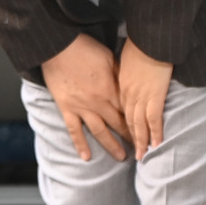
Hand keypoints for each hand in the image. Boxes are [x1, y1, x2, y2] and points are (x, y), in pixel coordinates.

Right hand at [40, 33, 129, 161]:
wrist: (57, 46)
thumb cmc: (84, 48)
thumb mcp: (108, 57)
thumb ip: (120, 73)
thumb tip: (131, 84)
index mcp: (111, 89)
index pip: (129, 111)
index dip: (139, 122)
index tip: (148, 132)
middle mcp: (98, 103)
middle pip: (118, 124)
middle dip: (130, 137)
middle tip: (140, 149)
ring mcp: (81, 107)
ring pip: (99, 131)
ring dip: (111, 145)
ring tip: (121, 157)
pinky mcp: (66, 108)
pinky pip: (74, 130)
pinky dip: (80, 144)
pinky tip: (86, 157)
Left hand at [117, 36, 172, 159]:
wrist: (148, 40)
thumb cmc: (138, 46)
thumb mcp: (125, 59)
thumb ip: (126, 72)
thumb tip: (129, 75)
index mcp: (121, 85)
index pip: (122, 109)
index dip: (125, 123)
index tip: (127, 134)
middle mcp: (128, 94)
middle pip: (128, 120)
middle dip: (132, 137)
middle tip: (135, 153)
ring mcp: (141, 96)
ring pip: (139, 123)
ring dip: (142, 140)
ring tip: (144, 155)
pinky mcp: (154, 96)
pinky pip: (154, 118)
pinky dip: (155, 132)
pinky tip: (157, 144)